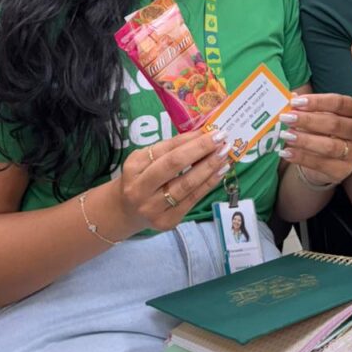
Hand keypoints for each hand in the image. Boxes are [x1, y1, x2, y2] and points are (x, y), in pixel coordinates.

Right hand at [114, 129, 230, 232]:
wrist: (126, 212)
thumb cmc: (140, 178)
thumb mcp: (145, 159)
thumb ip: (169, 148)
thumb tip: (201, 134)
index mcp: (133, 167)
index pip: (165, 149)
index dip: (189, 139)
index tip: (211, 130)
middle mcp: (140, 189)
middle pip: (174, 165)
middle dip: (201, 149)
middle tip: (221, 138)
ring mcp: (153, 208)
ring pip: (186, 185)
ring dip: (209, 167)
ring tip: (225, 155)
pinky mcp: (167, 221)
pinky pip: (192, 200)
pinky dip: (209, 184)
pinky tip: (220, 172)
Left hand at [280, 94, 351, 185]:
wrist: (322, 158)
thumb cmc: (319, 129)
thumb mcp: (315, 114)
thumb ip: (305, 106)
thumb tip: (291, 98)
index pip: (340, 103)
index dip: (318, 102)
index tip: (296, 102)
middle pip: (335, 124)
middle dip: (308, 120)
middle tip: (287, 118)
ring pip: (330, 146)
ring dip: (305, 140)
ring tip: (286, 135)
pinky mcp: (344, 169)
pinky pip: (322, 164)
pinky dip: (302, 158)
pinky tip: (287, 152)